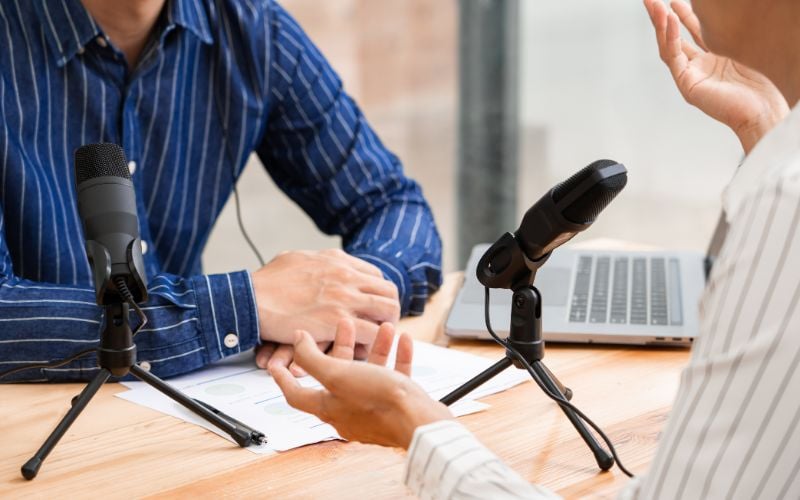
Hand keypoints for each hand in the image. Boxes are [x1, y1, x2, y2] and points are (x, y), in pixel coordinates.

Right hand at [252, 249, 399, 346]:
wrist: (251, 299)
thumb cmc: (266, 282)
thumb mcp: (295, 258)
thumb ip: (314, 260)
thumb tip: (315, 261)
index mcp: (338, 260)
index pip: (376, 276)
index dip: (376, 294)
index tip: (371, 307)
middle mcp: (347, 276)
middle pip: (389, 292)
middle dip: (388, 310)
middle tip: (380, 326)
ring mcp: (345, 297)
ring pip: (388, 311)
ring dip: (384, 327)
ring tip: (374, 340)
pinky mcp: (337, 320)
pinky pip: (371, 332)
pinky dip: (369, 343)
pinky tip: (359, 349)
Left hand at [270, 319, 452, 448]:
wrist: (420, 422)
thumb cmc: (379, 403)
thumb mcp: (338, 375)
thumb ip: (314, 358)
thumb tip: (298, 341)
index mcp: (328, 407)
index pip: (295, 394)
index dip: (283, 377)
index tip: (276, 363)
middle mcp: (348, 410)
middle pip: (337, 375)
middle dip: (341, 347)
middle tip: (344, 324)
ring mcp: (374, 409)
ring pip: (369, 372)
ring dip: (374, 347)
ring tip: (382, 327)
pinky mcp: (397, 406)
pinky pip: (394, 377)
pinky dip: (396, 357)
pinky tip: (402, 340)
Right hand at [644, 0, 788, 153]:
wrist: (762, 111)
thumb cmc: (760, 86)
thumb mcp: (743, 49)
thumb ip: (729, 34)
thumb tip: (723, 11)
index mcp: (714, 59)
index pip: (694, 32)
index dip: (684, 15)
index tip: (674, 1)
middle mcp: (699, 67)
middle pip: (675, 38)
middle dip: (662, 18)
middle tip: (651, 1)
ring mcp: (691, 76)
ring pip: (669, 46)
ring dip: (660, 26)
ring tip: (655, 6)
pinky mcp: (687, 84)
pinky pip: (673, 58)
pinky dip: (670, 38)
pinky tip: (670, 21)